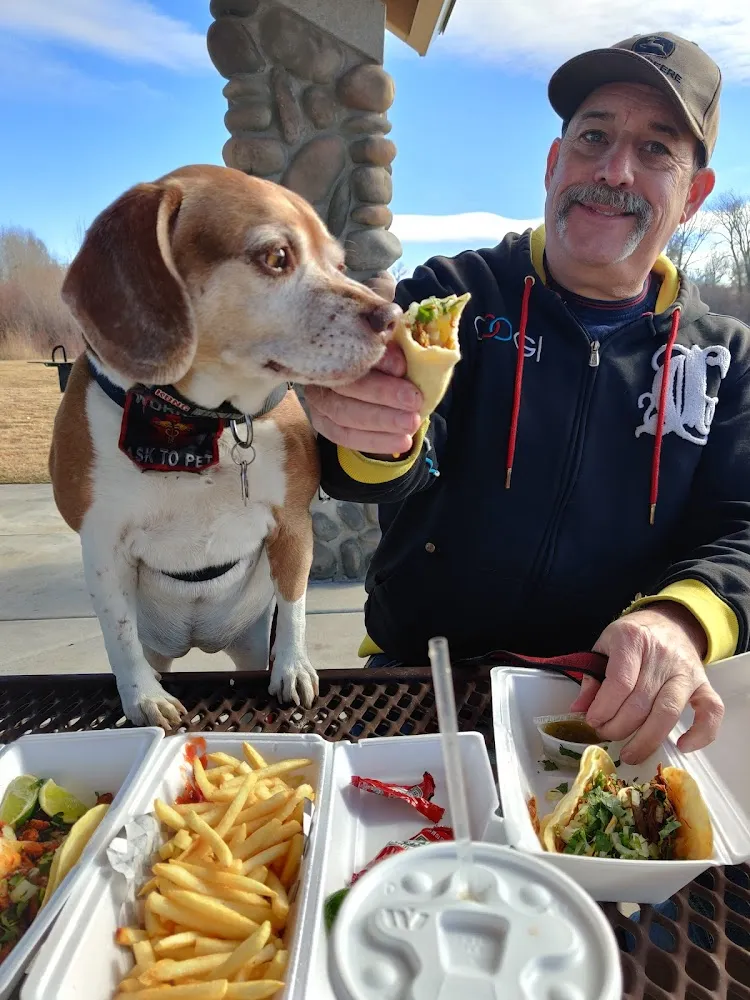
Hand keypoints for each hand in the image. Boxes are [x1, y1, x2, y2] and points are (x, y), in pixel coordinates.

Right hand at [306, 342, 422, 454]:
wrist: (372, 382)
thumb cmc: (378, 358)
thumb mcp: (384, 349)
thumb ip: (388, 353)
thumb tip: (398, 367)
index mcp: (330, 349)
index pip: (350, 357)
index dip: (375, 362)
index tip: (402, 368)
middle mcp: (318, 375)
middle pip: (345, 388)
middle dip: (382, 396)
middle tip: (414, 402)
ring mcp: (317, 402)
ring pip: (344, 417)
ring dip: (382, 423)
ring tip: (412, 425)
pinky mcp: (323, 424)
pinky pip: (346, 437)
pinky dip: (375, 441)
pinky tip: (401, 442)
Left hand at [570, 603, 723, 763]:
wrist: (669, 623)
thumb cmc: (633, 637)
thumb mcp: (605, 645)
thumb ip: (591, 676)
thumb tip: (579, 709)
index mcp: (633, 640)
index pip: (619, 682)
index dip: (603, 708)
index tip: (592, 721)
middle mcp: (663, 656)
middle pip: (640, 702)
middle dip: (618, 727)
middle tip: (604, 735)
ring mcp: (686, 671)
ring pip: (668, 713)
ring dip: (646, 739)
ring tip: (629, 753)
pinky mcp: (704, 684)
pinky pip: (711, 711)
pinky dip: (701, 733)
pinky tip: (682, 746)